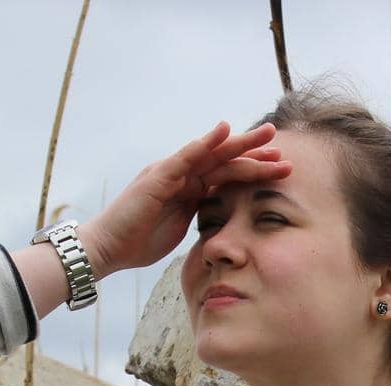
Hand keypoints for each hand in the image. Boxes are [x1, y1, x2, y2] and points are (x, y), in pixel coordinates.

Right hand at [79, 120, 289, 278]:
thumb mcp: (180, 228)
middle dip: (254, 152)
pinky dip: (205, 143)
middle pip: (224, 159)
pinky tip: (224, 132)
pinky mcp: (159, 176)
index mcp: (189, 188)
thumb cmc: (139, 242)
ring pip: (212, 153)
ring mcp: (170, 172)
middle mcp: (181, 174)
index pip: (226, 174)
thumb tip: (221, 219)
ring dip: (240, 143)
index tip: (280, 168)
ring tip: (266, 134)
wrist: (108, 248)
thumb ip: (199, 216)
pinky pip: (186, 156)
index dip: (252, 169)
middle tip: (282, 145)